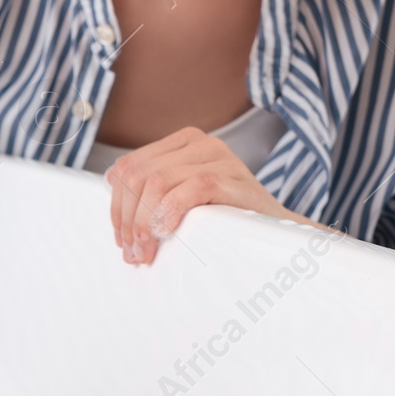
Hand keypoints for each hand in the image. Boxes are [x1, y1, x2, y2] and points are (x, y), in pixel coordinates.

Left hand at [104, 126, 313, 264]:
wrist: (279, 231)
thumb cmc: (227, 220)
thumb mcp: (183, 202)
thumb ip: (153, 196)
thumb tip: (115, 209)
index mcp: (181, 143)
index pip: (128, 168)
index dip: (117, 207)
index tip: (122, 241)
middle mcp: (199, 142)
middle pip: (137, 176)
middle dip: (127, 219)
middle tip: (133, 253)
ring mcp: (218, 156)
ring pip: (157, 182)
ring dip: (143, 223)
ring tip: (146, 252)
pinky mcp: (232, 176)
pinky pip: (190, 188)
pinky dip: (169, 213)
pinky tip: (164, 235)